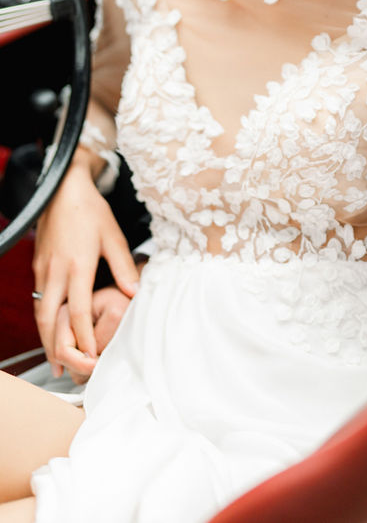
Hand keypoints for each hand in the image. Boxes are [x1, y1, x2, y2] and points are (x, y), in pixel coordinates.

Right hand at [32, 164, 138, 375]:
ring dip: (46, 338)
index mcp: (78, 266)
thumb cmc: (91, 211)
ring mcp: (43, 270)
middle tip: (65, 371)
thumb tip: (135, 292)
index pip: (79, 312)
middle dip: (56, 348)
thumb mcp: (113, 235)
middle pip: (51, 319)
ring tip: (55, 360)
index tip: (92, 357)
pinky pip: (38, 299)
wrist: (62, 189)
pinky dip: (43, 319)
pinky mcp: (38, 266)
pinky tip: (50, 329)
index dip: (84, 338)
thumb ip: (124, 265)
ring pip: (40, 312)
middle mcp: (56, 272)